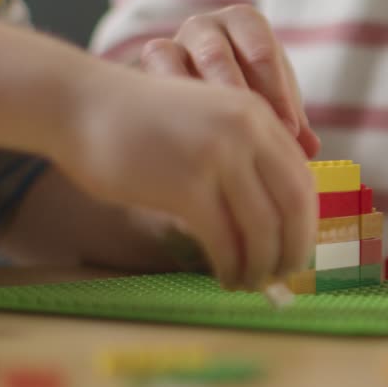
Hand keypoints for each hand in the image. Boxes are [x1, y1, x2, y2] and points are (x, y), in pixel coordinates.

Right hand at [56, 63, 316, 291]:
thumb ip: (247, 152)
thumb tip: (281, 212)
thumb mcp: (211, 120)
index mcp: (258, 115)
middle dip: (294, 249)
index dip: (306, 222)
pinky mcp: (185, 185)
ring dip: (261, 265)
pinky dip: (231, 266)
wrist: (82, 104)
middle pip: (293, 205)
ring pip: (262, 227)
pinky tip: (225, 277)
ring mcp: (217, 156)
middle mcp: (246, 131)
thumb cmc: (145, 122)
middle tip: (285, 275)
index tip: (299, 248)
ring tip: (252, 282)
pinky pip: (224, 239)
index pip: (303, 179)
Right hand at [139, 5, 320, 157]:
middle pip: (216, 55)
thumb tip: (311, 148)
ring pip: (173, 60)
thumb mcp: (273, 101)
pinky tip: (182, 136)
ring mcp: (170, 43)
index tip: (290, 131)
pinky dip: (165, 106)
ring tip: (214, 139)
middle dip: (236, 98)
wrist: (190, 100)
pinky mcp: (143, 68)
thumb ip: (292, 120)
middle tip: (253, 138)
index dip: (278, 92)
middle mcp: (205, 27)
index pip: (261, 49)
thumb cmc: (245, 95)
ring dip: (194, 101)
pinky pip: (149, 81)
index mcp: (245, 23)